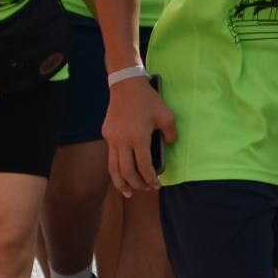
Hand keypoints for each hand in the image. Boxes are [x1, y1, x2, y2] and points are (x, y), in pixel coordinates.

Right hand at [104, 76, 176, 196]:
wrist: (126, 85)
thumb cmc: (148, 99)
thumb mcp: (166, 115)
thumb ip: (170, 134)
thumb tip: (169, 145)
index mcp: (138, 138)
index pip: (143, 166)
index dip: (150, 179)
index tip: (156, 185)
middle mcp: (122, 141)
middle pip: (126, 172)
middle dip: (136, 184)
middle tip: (144, 189)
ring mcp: (111, 139)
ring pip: (113, 168)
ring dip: (121, 183)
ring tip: (127, 192)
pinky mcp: (106, 134)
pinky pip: (111, 156)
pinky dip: (116, 168)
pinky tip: (121, 172)